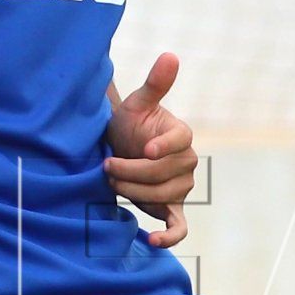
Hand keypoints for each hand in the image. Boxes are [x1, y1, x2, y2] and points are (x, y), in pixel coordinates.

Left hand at [106, 50, 193, 248]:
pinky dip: (168, 236)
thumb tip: (171, 55)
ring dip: (133, 192)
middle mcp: (187, 163)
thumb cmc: (130, 124)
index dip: (162, 148)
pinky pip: (179, 227)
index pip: (179, 142)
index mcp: (182, 135)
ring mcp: (182, 187)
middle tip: (107, 166)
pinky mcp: (172, 209)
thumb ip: (156, 84)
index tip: (144, 150)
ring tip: (111, 182)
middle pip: (163, 174)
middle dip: (131, 172)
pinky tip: (151, 240)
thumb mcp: (139, 103)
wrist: (121, 148)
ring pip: (162, 197)